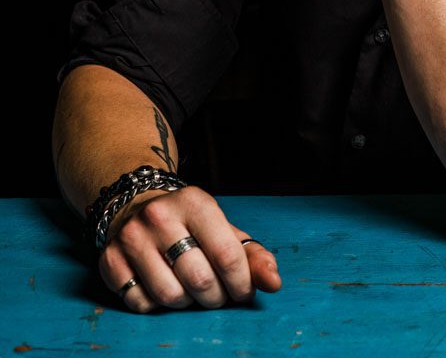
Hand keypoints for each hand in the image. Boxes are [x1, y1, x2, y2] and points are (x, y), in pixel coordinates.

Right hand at [99, 185, 280, 312]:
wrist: (134, 204)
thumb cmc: (188, 224)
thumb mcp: (222, 229)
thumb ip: (252, 255)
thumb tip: (273, 283)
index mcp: (195, 202)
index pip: (227, 255)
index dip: (241, 283)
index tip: (242, 292)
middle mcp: (160, 215)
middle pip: (199, 279)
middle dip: (215, 297)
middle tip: (217, 294)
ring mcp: (131, 237)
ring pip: (169, 295)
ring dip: (186, 303)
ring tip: (190, 289)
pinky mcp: (109, 259)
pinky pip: (140, 303)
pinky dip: (156, 305)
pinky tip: (161, 286)